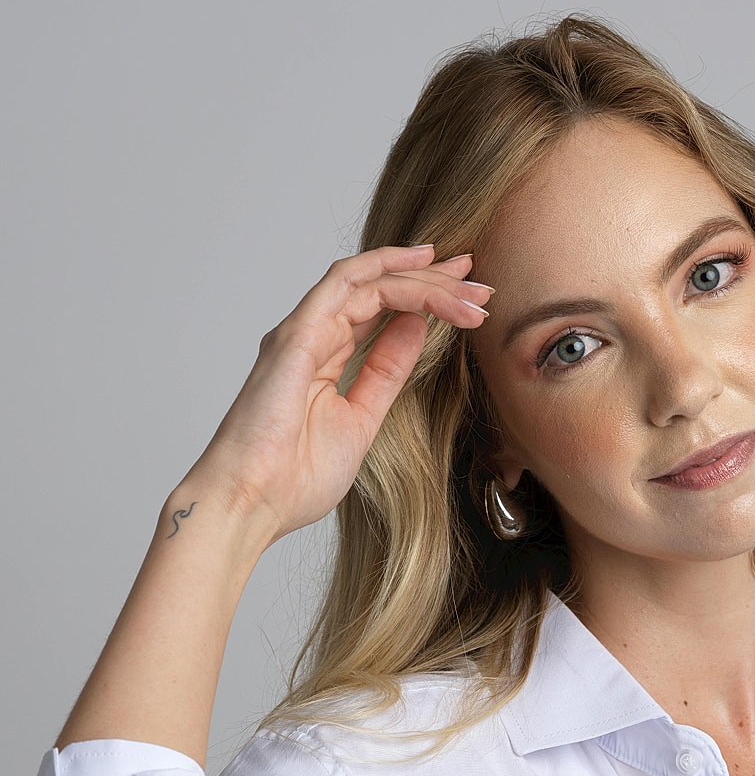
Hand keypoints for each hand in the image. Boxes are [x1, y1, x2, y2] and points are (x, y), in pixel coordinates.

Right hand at [186, 245, 491, 543]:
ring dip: (423, 278)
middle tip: (481, 282)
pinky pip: (347, 285)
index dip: (428, 300)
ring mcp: (303, 332)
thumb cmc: (294, 479)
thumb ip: (386, 373)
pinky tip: (426, 272)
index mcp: (325, 358)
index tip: (472, 302)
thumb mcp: (363, 420)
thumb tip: (417, 329)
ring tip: (469, 283)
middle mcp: (313, 337)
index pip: (382, 312)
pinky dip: (390, 272)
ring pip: (369, 280)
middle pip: (380, 289)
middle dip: (435, 281)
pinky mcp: (298, 335)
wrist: (251, 503)